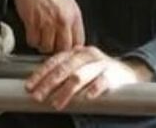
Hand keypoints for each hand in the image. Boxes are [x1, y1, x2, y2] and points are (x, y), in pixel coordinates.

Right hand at [9, 0, 83, 52]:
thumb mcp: (68, 2)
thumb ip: (71, 20)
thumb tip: (71, 39)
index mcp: (74, 15)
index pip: (78, 42)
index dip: (70, 48)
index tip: (64, 48)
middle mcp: (63, 19)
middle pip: (63, 48)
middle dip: (56, 49)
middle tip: (50, 43)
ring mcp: (47, 22)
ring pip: (46, 47)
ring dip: (42, 44)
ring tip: (40, 35)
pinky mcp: (32, 22)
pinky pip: (33, 41)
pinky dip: (31, 39)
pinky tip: (32, 30)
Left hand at [25, 46, 152, 109]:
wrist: (126, 72)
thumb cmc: (97, 71)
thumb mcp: (79, 66)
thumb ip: (63, 71)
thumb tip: (39, 86)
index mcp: (75, 52)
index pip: (54, 61)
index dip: (40, 74)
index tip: (29, 86)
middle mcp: (86, 55)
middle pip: (64, 69)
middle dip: (48, 84)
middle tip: (37, 96)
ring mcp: (99, 64)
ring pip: (79, 76)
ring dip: (66, 91)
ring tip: (56, 103)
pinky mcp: (112, 75)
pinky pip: (102, 82)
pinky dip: (94, 89)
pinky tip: (87, 97)